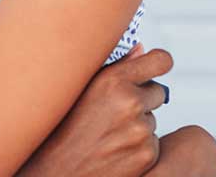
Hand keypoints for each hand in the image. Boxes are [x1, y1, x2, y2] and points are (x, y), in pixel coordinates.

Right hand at [19, 46, 172, 176]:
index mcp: (113, 80)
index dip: (159, 64)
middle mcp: (129, 102)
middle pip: (157, 92)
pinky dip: (138, 147)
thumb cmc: (62, 126)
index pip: (160, 60)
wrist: (55, 170)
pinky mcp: (146, 154)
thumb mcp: (83, 88)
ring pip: (152, 120)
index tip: (155, 68)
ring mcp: (140, 130)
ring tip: (107, 133)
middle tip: (114, 112)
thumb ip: (115, 67)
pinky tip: (113, 149)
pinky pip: (152, 144)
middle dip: (142, 100)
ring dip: (137, 125)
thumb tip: (141, 50)